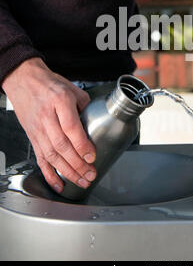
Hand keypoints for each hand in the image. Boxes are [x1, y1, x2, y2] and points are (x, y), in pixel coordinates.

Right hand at [2, 58, 96, 192]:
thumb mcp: (72, 88)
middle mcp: (47, 117)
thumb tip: (95, 122)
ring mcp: (37, 129)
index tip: (92, 156)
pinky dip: (49, 174)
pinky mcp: (32, 137)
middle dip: (78, 164)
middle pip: (62, 146)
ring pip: (51, 155)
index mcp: (59, 101)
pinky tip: (59, 185)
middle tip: (90, 174)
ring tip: (81, 181)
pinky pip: (40, 159)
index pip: (71, 128)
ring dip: (67, 172)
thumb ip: (85, 106)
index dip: (82, 145)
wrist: (24, 80)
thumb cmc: (48, 83)